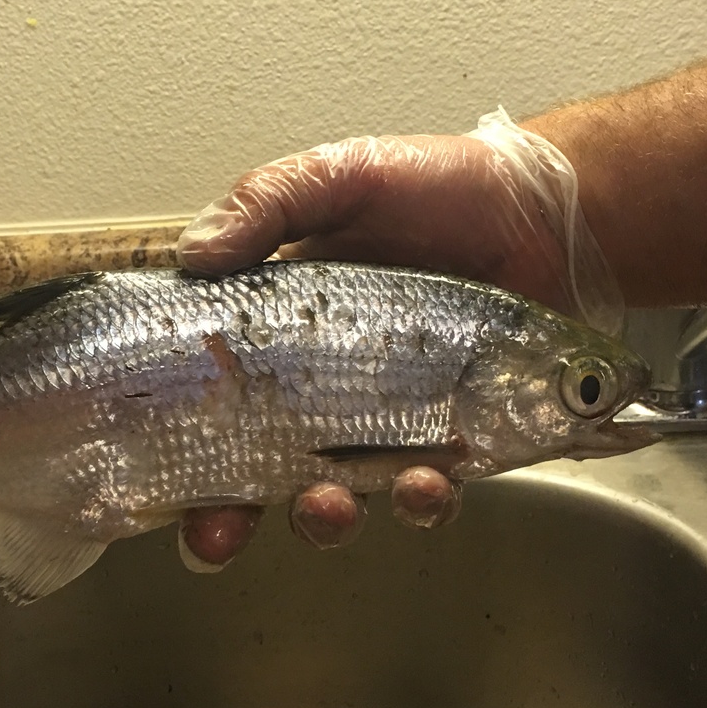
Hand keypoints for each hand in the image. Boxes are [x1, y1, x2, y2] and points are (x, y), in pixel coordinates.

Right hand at [172, 113, 617, 570]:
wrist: (544, 210)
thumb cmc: (440, 187)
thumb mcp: (340, 176)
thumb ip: (267, 203)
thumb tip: (193, 252)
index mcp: (281, 334)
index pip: (212, 402)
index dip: (182, 453)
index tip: (162, 484)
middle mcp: (325, 391)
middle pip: (257, 475)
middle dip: (229, 521)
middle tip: (222, 531)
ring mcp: (388, 424)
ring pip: (338, 500)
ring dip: (323, 518)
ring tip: (330, 504)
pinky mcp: (452, 444)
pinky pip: (427, 495)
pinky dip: (421, 502)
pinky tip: (428, 480)